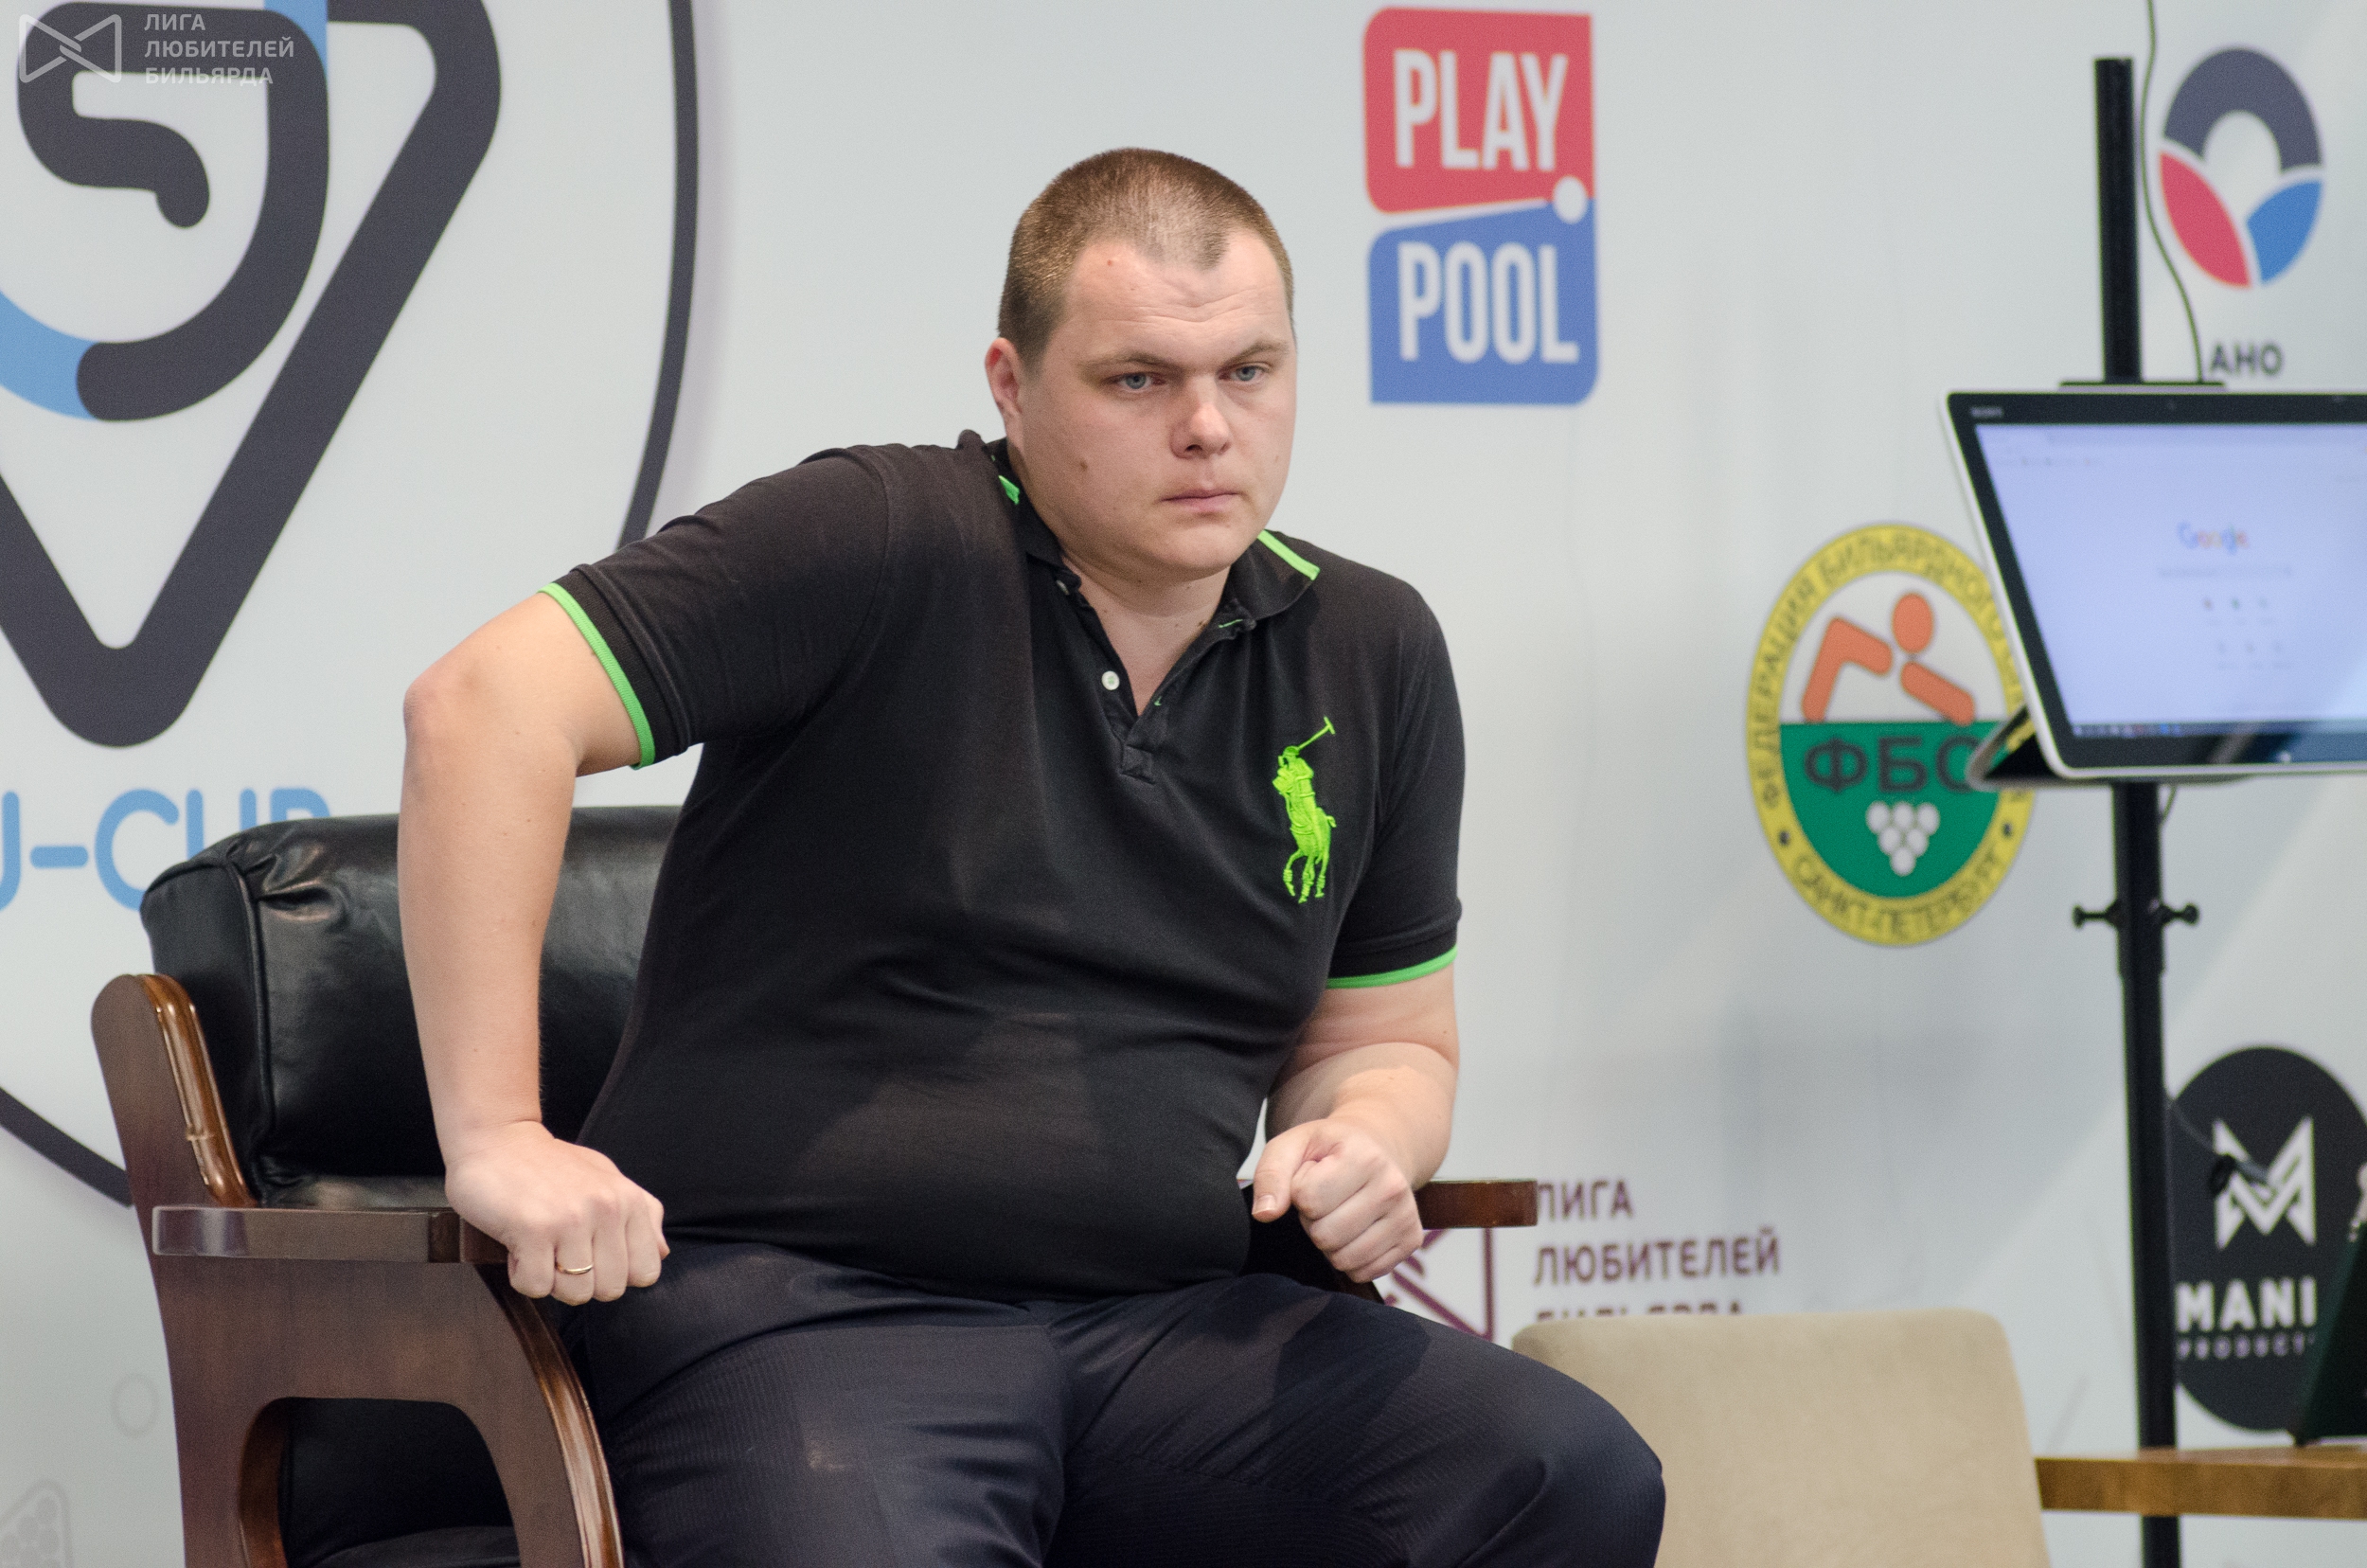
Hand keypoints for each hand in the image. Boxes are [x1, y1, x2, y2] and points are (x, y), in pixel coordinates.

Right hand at [442, 1121, 667, 1304]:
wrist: (495, 1140)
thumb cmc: (551, 1165)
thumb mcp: (606, 1178)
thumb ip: (641, 1214)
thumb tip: (663, 1253)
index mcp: (629, 1200)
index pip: (646, 1273)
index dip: (615, 1273)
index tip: (591, 1254)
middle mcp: (607, 1209)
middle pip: (609, 1290)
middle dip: (581, 1280)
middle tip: (559, 1250)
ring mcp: (571, 1219)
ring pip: (575, 1293)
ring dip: (550, 1279)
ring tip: (539, 1245)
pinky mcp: (533, 1230)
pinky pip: (536, 1287)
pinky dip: (521, 1275)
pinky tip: (518, 1245)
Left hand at [1249, 1117, 1421, 1283]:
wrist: (1377, 1148)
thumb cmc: (1329, 1150)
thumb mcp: (1293, 1146)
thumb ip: (1271, 1175)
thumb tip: (1265, 1214)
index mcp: (1364, 1157)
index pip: (1308, 1200)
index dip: (1299, 1192)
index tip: (1312, 1176)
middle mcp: (1393, 1187)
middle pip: (1325, 1235)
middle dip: (1313, 1221)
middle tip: (1325, 1199)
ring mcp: (1406, 1216)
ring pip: (1344, 1259)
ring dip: (1330, 1243)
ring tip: (1339, 1212)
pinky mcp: (1411, 1241)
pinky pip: (1364, 1272)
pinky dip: (1350, 1259)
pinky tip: (1355, 1230)